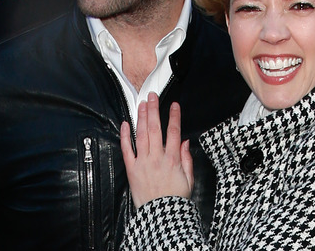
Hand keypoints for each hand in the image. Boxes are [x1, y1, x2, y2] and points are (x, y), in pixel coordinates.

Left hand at [120, 92, 193, 207]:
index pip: (173, 132)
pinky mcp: (132, 169)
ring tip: (142, 104)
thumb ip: (187, 159)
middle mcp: (157, 158)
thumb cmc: (175, 200)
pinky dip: (125, 136)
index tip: (174, 106)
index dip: (174, 116)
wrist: (160, 216)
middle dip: (154, 110)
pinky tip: (125, 124)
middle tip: (153, 96)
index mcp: (172, 160)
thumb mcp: (189, 180)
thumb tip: (184, 143)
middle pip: (155, 128)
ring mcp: (143, 162)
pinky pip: (127, 149)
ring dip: (141, 117)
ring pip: (141, 135)